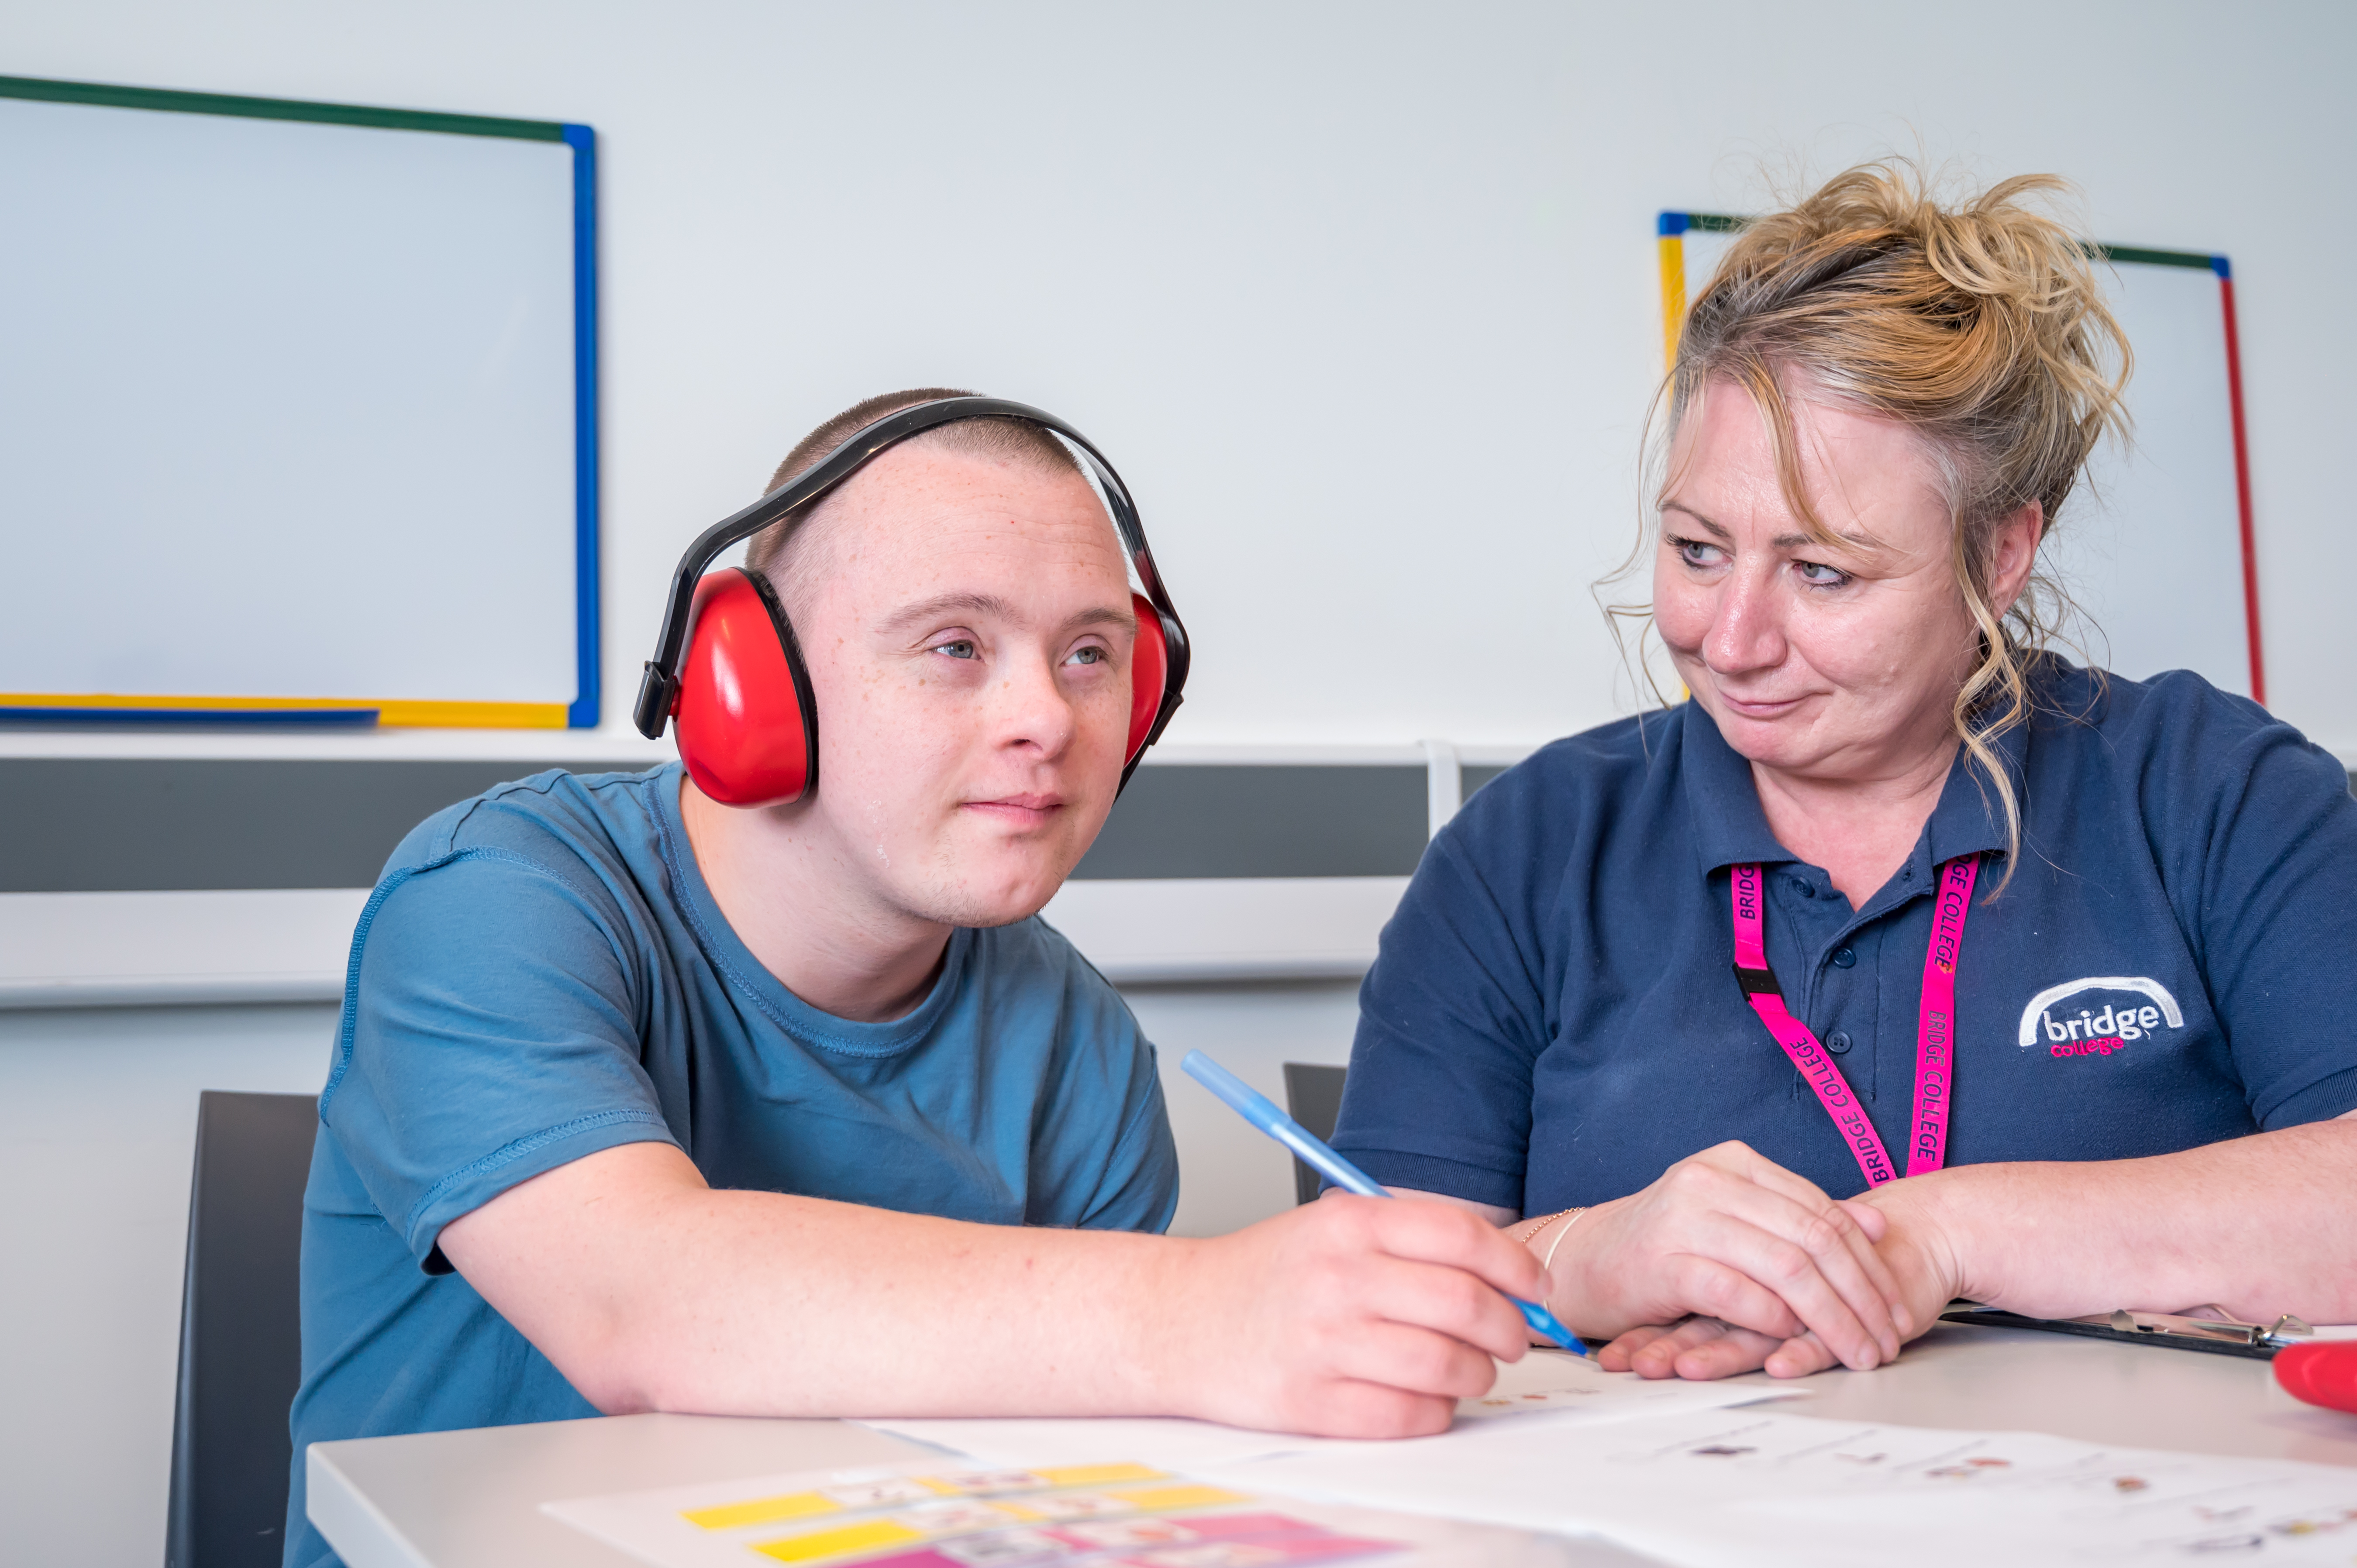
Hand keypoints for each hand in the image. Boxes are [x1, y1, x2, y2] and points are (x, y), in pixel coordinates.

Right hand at [1164, 1195, 1548, 1437]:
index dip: (1517, 1266)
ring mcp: (1324, 1343)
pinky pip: (1409, 1417)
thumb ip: (1409, 1240)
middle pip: (1466, 1305)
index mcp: (1349, 1225)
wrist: (1177, 1321)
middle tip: (1512, 1337)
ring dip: (1477, 1376)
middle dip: (1510, 1328)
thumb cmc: (1266, 1276)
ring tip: (1468, 1370)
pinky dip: (1435, 1414)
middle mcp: (1339, 1279)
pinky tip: (1425, 1399)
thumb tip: (1504, 1275)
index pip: (1463, 1237)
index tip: (1537, 1288)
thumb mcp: (1330, 1227)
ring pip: (1447, 1366)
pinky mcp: (1312, 1404)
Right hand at [1548, 1141, 1908, 1373]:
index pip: (1822, 1210)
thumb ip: (1796, 1218)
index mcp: (1733, 1164)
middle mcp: (1710, 1180)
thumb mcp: (1735, 1221)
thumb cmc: (1662, 1248)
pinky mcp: (1664, 1261)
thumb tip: (1875, 1225)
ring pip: (1787, 1267)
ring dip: (1832, 1318)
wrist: (1580, 1265)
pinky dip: (1774, 1320)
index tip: (1897, 1307)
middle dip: (1862, 1295)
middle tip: (1888, 1339)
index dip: (1868, 1263)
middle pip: (1814, 1239)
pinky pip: (1738, 1293)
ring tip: (1858, 1352)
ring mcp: (1685, 1217)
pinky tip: (1793, 1342)